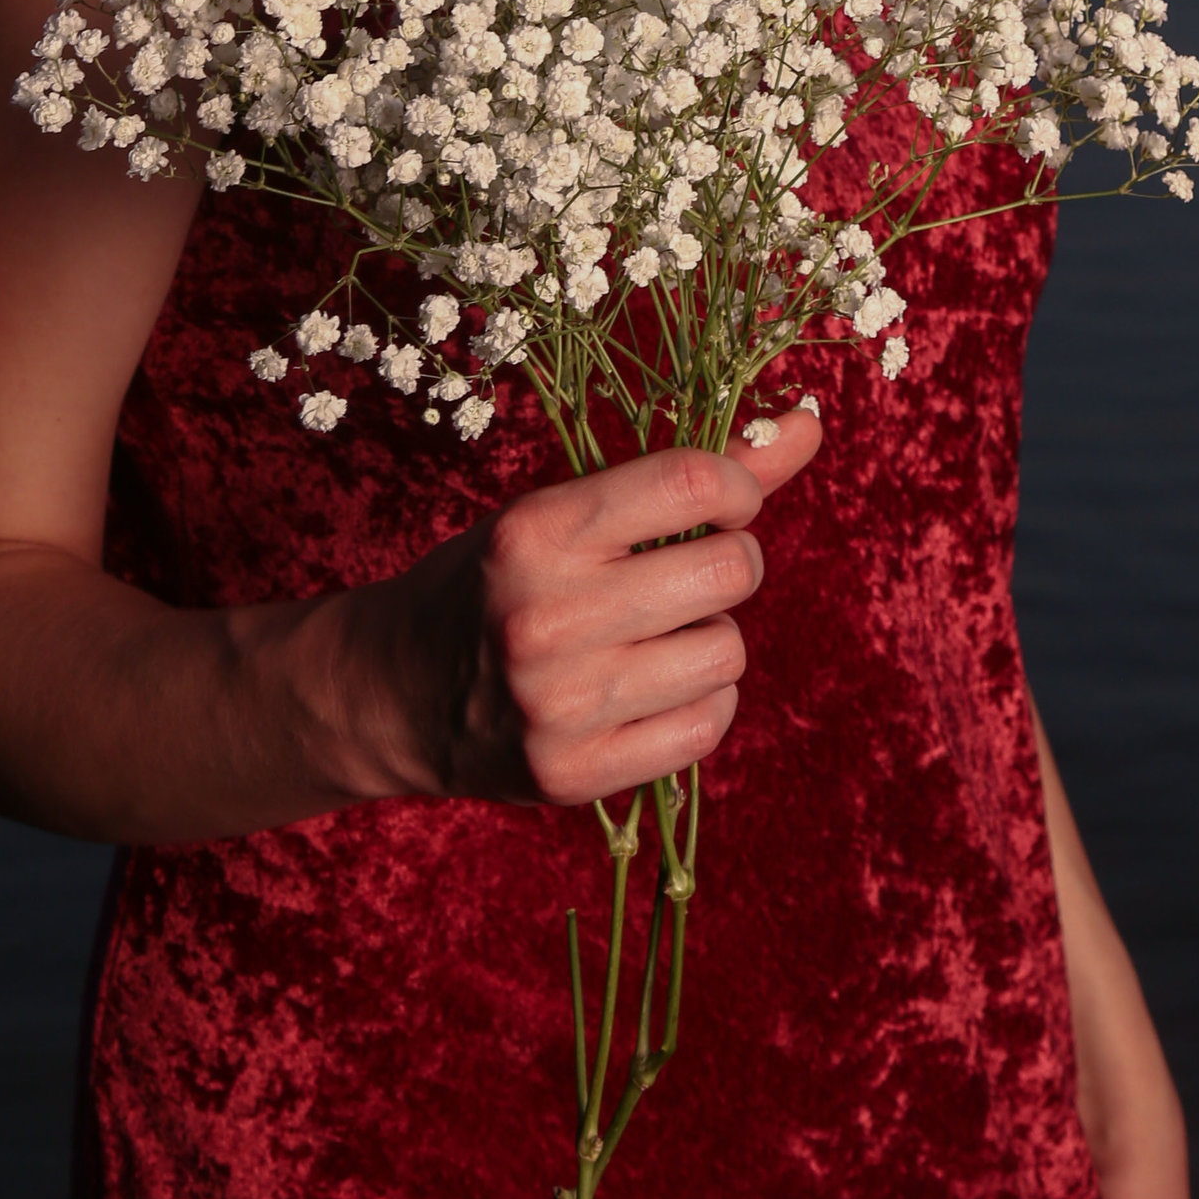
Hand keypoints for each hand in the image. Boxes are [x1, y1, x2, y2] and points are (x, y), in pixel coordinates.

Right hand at [355, 411, 821, 804]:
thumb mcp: (563, 510)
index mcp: (537, 532)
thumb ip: (686, 476)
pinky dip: (701, 700)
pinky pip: (708, 724)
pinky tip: (655, 686)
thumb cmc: (494, 580)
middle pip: (729, 570)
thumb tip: (808, 425)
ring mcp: (560, 704)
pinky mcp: (573, 773)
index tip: (726, 501)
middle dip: (729, 562)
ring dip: (710, 636)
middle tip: (687, 571)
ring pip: (727, 650)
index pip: (692, 483)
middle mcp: (546, 617)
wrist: (390, 692)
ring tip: (656, 634)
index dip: (738, 486)